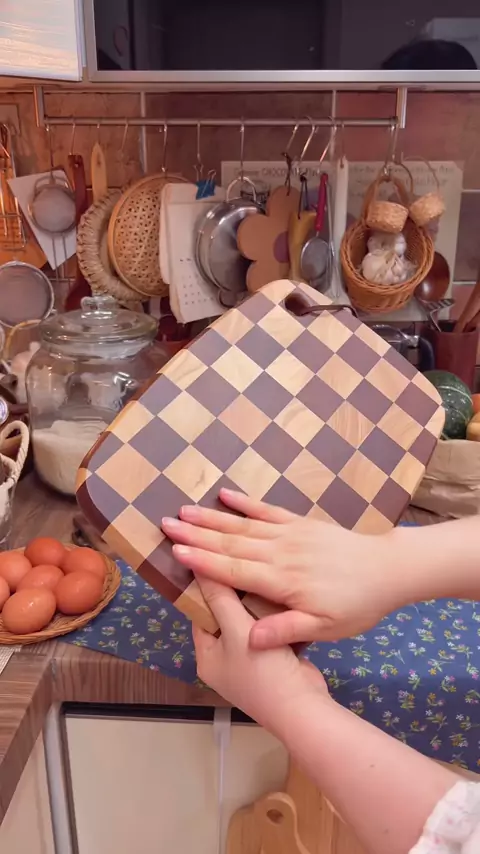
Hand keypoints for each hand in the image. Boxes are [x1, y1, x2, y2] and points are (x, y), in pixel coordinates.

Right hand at [162, 490, 402, 648]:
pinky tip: (225, 494)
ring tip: (184, 509)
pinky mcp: (301, 523)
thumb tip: (250, 638)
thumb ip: (286, 630)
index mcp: (283, 581)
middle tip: (166, 523)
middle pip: (231, 541)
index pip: (234, 570)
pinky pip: (268, 510)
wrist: (387, 571)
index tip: (176, 551)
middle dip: (197, 533)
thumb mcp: (326, 629)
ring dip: (212, 517)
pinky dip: (245, 502)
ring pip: (244, 524)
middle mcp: (281, 553)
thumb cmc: (356, 605)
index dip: (203, 561)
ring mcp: (291, 534)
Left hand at [192, 576, 326, 730]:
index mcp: (207, 658)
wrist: (302, 706)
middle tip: (245, 568)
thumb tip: (198, 569)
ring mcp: (249, 664)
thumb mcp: (236, 630)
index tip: (218, 564)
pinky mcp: (272, 662)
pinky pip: (267, 633)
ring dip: (256, 606)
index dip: (207, 591)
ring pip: (248, 625)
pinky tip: (280, 598)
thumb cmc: (262, 671)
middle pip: (225, 619)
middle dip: (236, 597)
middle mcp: (224, 662)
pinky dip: (272, 619)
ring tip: (263, 577)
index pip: (199, 616)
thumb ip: (220, 599)